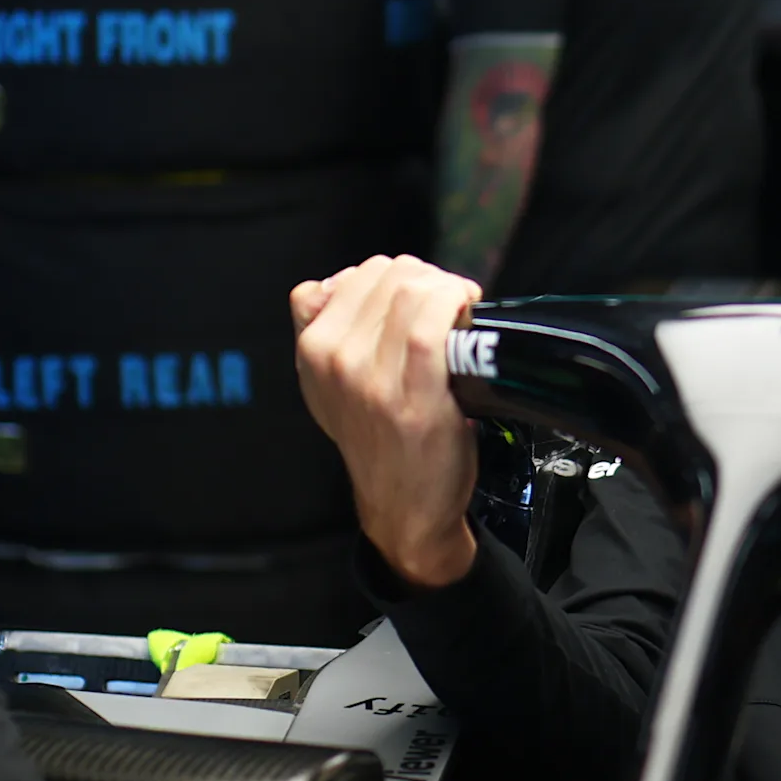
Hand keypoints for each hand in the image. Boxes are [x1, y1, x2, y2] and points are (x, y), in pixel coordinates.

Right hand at [290, 256, 487, 589]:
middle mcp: (335, 359)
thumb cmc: (378, 442)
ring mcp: (372, 377)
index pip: (355, 275)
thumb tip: (337, 282)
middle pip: (387, 274)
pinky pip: (433, 321)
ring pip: (412, 288)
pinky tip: (468, 313)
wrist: (402, 507)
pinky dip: (456, 303)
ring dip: (447, 289)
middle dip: (426, 279)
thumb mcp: (326, 386)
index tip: (420, 296)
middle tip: (448, 304)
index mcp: (312, 350)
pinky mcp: (414, 394)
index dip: (398, 277)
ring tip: (461, 310)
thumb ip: (318, 330)